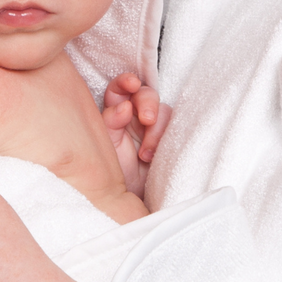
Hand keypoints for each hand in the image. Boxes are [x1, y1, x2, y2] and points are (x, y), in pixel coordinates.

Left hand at [102, 73, 172, 196]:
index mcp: (115, 114)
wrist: (128, 199)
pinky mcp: (168, 139)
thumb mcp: (105, 147)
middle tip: (147, 119)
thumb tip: (125, 106)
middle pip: (145, 95)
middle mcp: (134, 117)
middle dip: (148, 103)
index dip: (126, 82)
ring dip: (156, 128)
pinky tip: (154, 156)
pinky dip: (167, 138)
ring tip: (145, 154)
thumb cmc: (111, 173)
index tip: (131, 84)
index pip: (119, 89)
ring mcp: (153, 128)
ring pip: (163, 111)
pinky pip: (175, 128)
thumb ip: (111, 124)